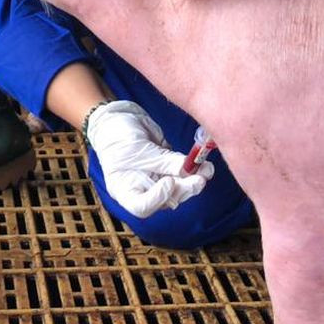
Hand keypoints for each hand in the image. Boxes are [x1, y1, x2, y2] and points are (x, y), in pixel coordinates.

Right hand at [84, 101, 213, 218]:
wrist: (116, 116)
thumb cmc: (117, 135)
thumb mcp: (138, 149)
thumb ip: (163, 161)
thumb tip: (189, 170)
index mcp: (125, 190)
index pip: (142, 207)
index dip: (158, 199)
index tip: (169, 182)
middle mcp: (141, 189)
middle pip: (166, 198)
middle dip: (184, 188)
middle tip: (199, 179)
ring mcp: (155, 178)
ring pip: (178, 187)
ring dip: (193, 179)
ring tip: (206, 169)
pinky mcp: (165, 166)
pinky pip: (182, 172)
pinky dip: (193, 168)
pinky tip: (203, 164)